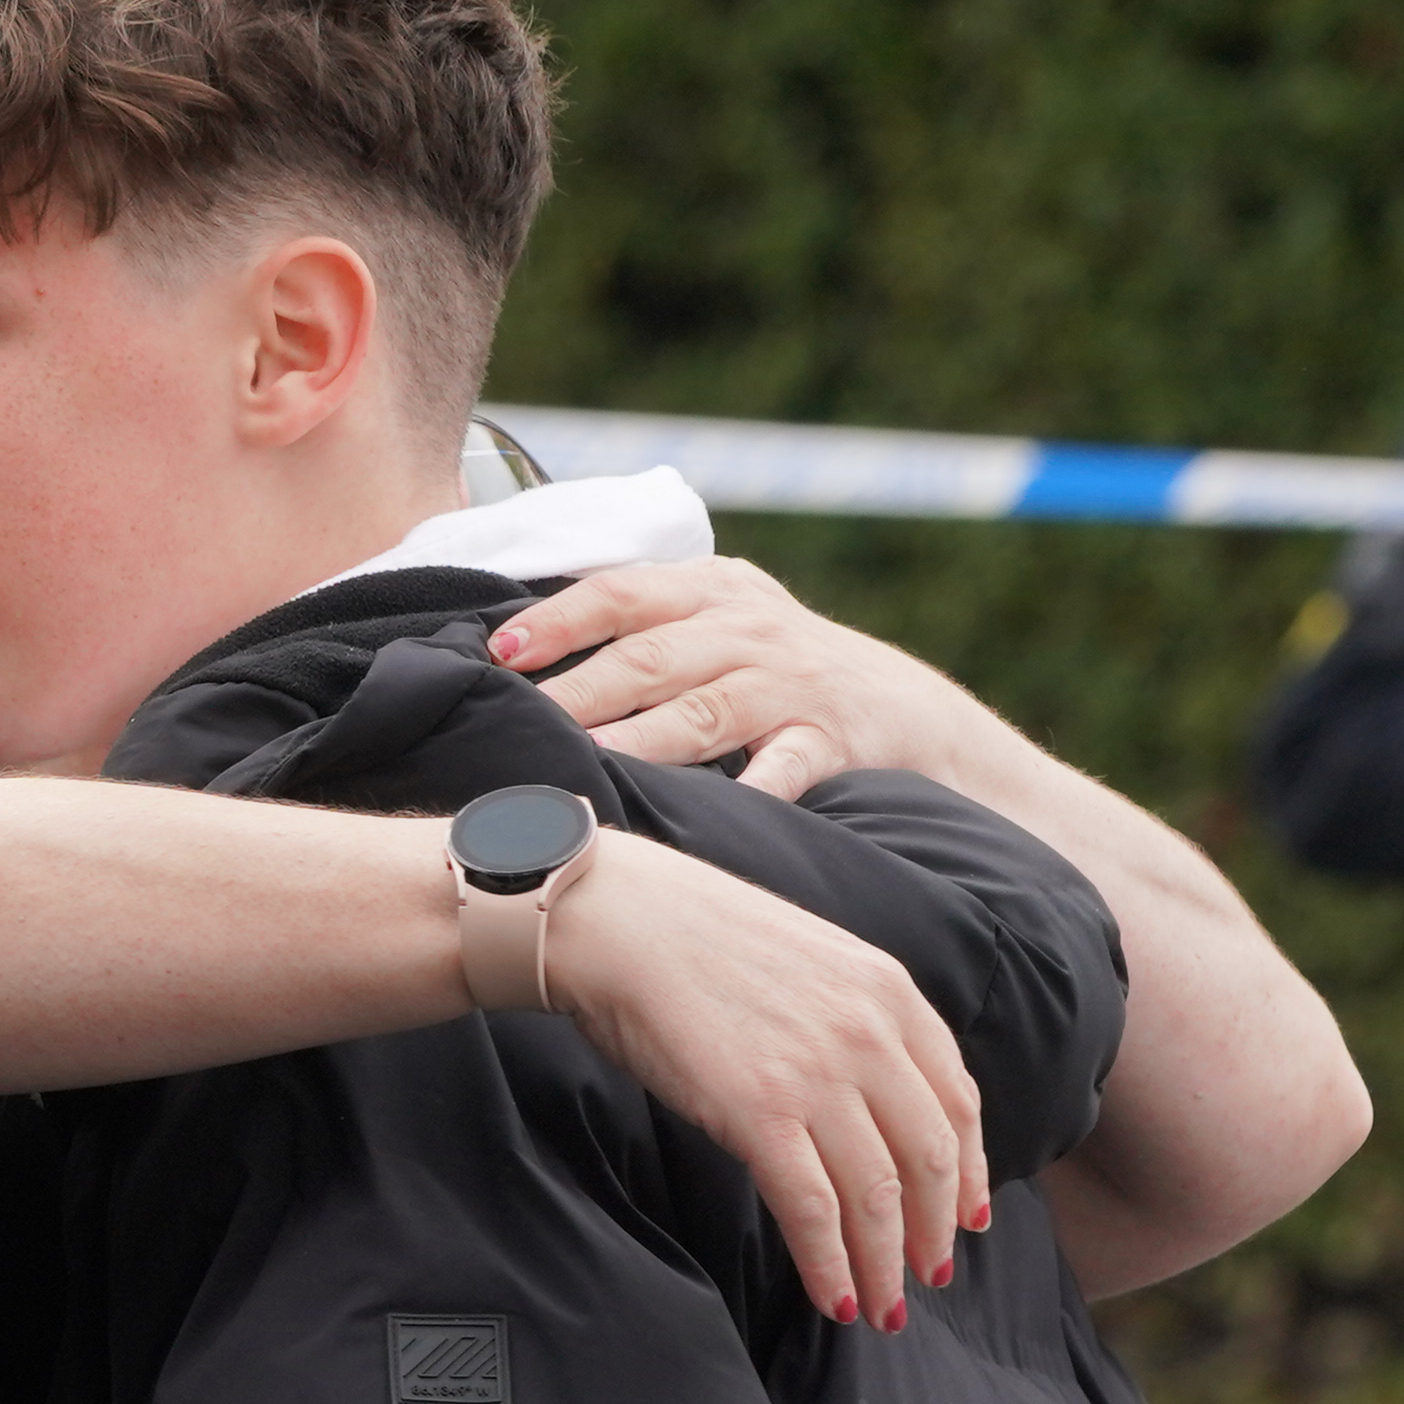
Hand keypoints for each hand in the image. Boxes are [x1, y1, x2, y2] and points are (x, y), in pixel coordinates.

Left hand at [492, 557, 996, 800]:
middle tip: (520, 721)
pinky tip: (718, 813)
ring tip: (588, 758)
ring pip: (703, 711)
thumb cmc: (776, 673)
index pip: (619, 595)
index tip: (499, 653)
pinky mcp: (829, 740)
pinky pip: (786, 767)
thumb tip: (513, 653)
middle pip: (649, 657)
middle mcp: (747, 630)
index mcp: (710, 590)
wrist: (904, 712)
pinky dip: (756, 789)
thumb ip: (640, 626)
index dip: (556, 621)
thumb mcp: (719, 624)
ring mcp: (789, 685)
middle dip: (579, 689)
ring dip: (643, 738)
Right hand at [539, 830, 992, 1327]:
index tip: (969, 1215)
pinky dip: (830, 1263)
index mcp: (890, 993)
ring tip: (883, 1306)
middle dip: (936, 1230)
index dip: (970, 1170)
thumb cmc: (694, 936)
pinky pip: (813, 1209)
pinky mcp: (760, 1113)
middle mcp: (870, 1035)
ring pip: (878, 1194)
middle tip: (929, 1276)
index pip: (956, 1100)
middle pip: (930, 1157)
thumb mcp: (811, 957)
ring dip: (886, 1263)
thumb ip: (854, 1017)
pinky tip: (833, 1297)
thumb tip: (866, 1092)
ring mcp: (819, 1075)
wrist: (619, 920)